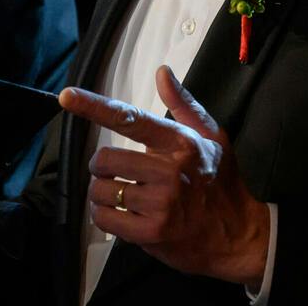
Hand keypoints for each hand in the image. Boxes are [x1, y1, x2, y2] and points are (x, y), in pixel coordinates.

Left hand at [60, 66, 269, 287]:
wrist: (239, 236)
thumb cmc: (221, 182)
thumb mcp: (212, 137)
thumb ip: (183, 104)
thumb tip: (162, 72)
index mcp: (181, 142)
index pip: (130, 119)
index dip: (95, 107)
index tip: (67, 97)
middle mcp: (170, 171)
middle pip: (105, 159)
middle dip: (102, 167)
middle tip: (116, 173)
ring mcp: (162, 204)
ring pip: (102, 191)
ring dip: (102, 193)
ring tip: (122, 195)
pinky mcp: (153, 232)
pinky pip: (105, 218)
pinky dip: (104, 216)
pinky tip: (120, 214)